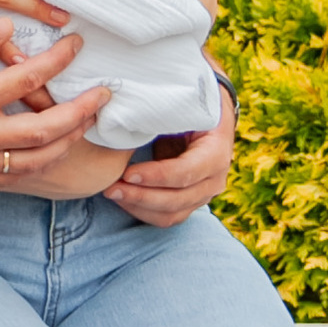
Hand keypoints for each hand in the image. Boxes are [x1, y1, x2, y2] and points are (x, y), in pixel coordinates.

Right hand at [0, 20, 111, 184]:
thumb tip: (5, 27)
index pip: (28, 79)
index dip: (58, 61)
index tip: (76, 46)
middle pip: (46, 130)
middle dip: (82, 111)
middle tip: (105, 95)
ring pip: (37, 159)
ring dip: (69, 141)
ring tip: (88, 123)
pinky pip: (16, 176)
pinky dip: (41, 164)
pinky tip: (52, 152)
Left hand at [106, 85, 235, 228]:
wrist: (210, 119)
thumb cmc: (192, 109)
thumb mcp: (182, 109)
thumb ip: (164, 116)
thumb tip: (131, 118)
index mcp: (217, 153)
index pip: (185, 172)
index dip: (156, 176)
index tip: (127, 173)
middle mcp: (215, 180)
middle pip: (176, 199)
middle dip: (140, 196)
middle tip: (111, 188)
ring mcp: (204, 195)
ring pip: (170, 214)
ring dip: (138, 206)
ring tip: (112, 193)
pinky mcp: (191, 203)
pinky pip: (167, 217)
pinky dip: (143, 211)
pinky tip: (123, 199)